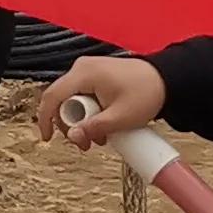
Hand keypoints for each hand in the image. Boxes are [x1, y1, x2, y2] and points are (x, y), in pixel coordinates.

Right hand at [36, 56, 167, 145]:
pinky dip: (88, 111)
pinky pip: (81, 95)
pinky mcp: (95, 74)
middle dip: (71, 125)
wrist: (168, 80)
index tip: (47, 137)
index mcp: (84, 74)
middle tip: (85, 143)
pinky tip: (101, 123)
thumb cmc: (147, 93)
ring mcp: (88, 70)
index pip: (52, 96)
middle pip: (61, 100)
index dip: (45, 119)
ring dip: (81, 120)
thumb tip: (72, 137)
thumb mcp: (119, 118)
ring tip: (99, 136)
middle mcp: (82, 68)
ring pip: (71, 99)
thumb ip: (93, 128)